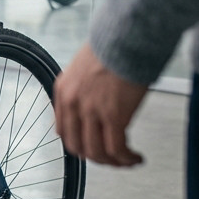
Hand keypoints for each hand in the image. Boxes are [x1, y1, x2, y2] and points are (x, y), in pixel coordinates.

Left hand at [53, 45, 147, 166]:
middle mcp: (73, 102)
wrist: (127, 36)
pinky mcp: (113, 115)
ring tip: (127, 160)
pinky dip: (126, 158)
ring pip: (97, 152)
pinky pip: (117, 148)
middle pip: (78, 146)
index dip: (79, 144)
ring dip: (113, 162)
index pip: (63, 130)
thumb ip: (82, 90)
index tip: (92, 147)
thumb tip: (91, 107)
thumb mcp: (83, 68)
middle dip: (96, 157)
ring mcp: (91, 110)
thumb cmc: (113, 46)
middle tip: (111, 158)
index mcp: (63, 90)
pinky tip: (135, 157)